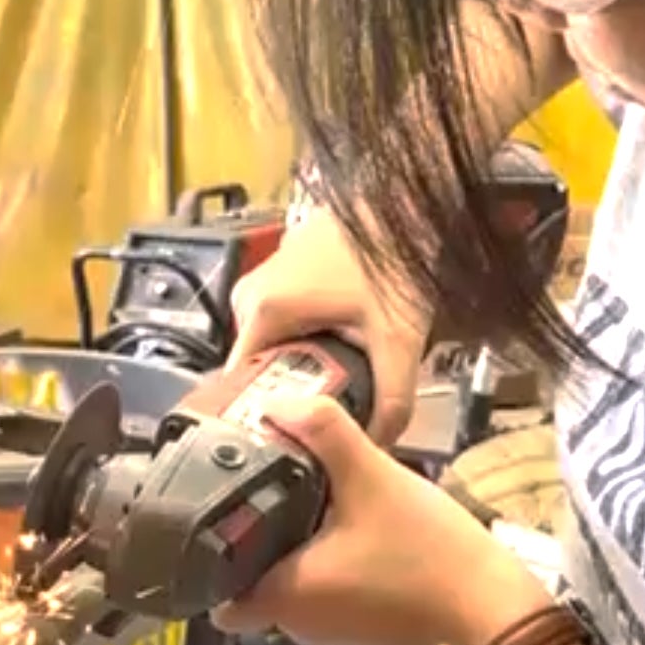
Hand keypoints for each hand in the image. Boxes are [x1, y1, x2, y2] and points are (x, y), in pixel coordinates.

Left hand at [213, 396, 553, 644]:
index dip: (212, 560)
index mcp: (286, 596)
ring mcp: (333, 633)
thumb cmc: (428, 551)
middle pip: (254, 586)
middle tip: (269, 490)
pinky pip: (328, 596)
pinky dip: (330, 568)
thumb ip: (323, 432)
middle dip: (258, 543)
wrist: (491, 608)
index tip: (223, 516)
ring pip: (293, 590)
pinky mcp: (363, 630)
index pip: (218, 597)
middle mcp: (299, 625)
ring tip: (312, 500)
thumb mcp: (373, 477)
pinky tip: (352, 528)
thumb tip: (277, 404)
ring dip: (297, 553)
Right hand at [229, 208, 427, 445]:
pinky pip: (286, 321)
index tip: (291, 437)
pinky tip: (342, 341)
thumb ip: (392, 400)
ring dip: (305, 363)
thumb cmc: (393, 254)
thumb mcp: (398, 339)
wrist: (404, 201)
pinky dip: (311, 337)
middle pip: (259, 368)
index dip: (266, 416)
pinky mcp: (284, 273)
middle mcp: (253, 294)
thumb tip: (380, 442)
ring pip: (276, 345)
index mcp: (264, 311)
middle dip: (294, 391)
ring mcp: (266, 280)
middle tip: (329, 409)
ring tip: (341, 374)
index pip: (240, 386)